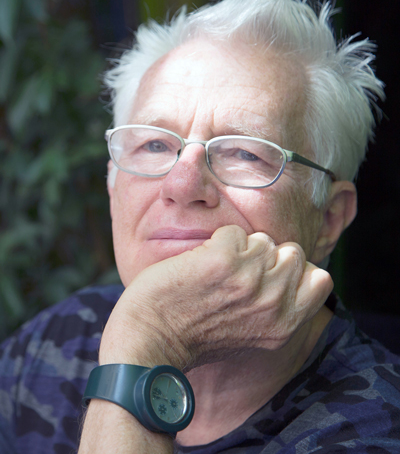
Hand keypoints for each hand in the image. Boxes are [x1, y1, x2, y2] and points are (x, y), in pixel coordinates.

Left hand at [99, 225, 332, 369]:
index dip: (297, 271)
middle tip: (238, 273)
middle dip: (267, 256)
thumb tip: (293, 274)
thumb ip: (278, 309)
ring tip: (217, 272)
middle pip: (292, 252)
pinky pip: (232, 232)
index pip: (321, 279)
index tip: (271, 276)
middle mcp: (274, 303)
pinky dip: (217, 242)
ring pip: (262, 239)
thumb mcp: (253, 335)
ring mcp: (250, 280)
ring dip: (240, 249)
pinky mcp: (222, 261)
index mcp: (285, 325)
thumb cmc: (197, 336)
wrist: (151, 341)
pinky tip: (202, 264)